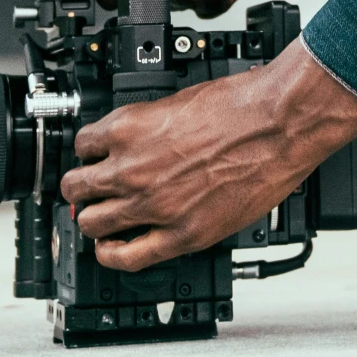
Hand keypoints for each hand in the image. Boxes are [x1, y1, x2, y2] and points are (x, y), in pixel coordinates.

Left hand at [59, 38, 356, 271]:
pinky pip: (127, 256)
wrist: (279, 123)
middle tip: (88, 190)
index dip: (89, 152)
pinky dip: (112, 254)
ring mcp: (153, 205)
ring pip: (92, 222)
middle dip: (80, 187)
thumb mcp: (178, 100)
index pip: (83, 145)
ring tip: (100, 218)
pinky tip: (112, 249)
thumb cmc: (242, 106)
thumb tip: (139, 138)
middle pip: (78, 187)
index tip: (94, 157)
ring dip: (93, 218)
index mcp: (129, 128)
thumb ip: (151, 125)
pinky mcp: (181, 234)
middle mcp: (132, 168)